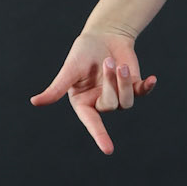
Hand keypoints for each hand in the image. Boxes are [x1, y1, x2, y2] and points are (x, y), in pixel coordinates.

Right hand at [29, 28, 157, 154]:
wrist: (104, 35)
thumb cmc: (82, 52)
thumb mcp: (69, 70)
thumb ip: (57, 88)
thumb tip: (35, 102)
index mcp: (84, 103)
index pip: (92, 123)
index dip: (100, 136)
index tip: (109, 150)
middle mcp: (101, 103)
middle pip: (112, 105)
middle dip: (111, 83)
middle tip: (107, 61)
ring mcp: (118, 96)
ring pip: (127, 101)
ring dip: (123, 81)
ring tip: (118, 63)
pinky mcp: (133, 86)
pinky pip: (142, 92)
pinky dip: (148, 87)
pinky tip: (152, 79)